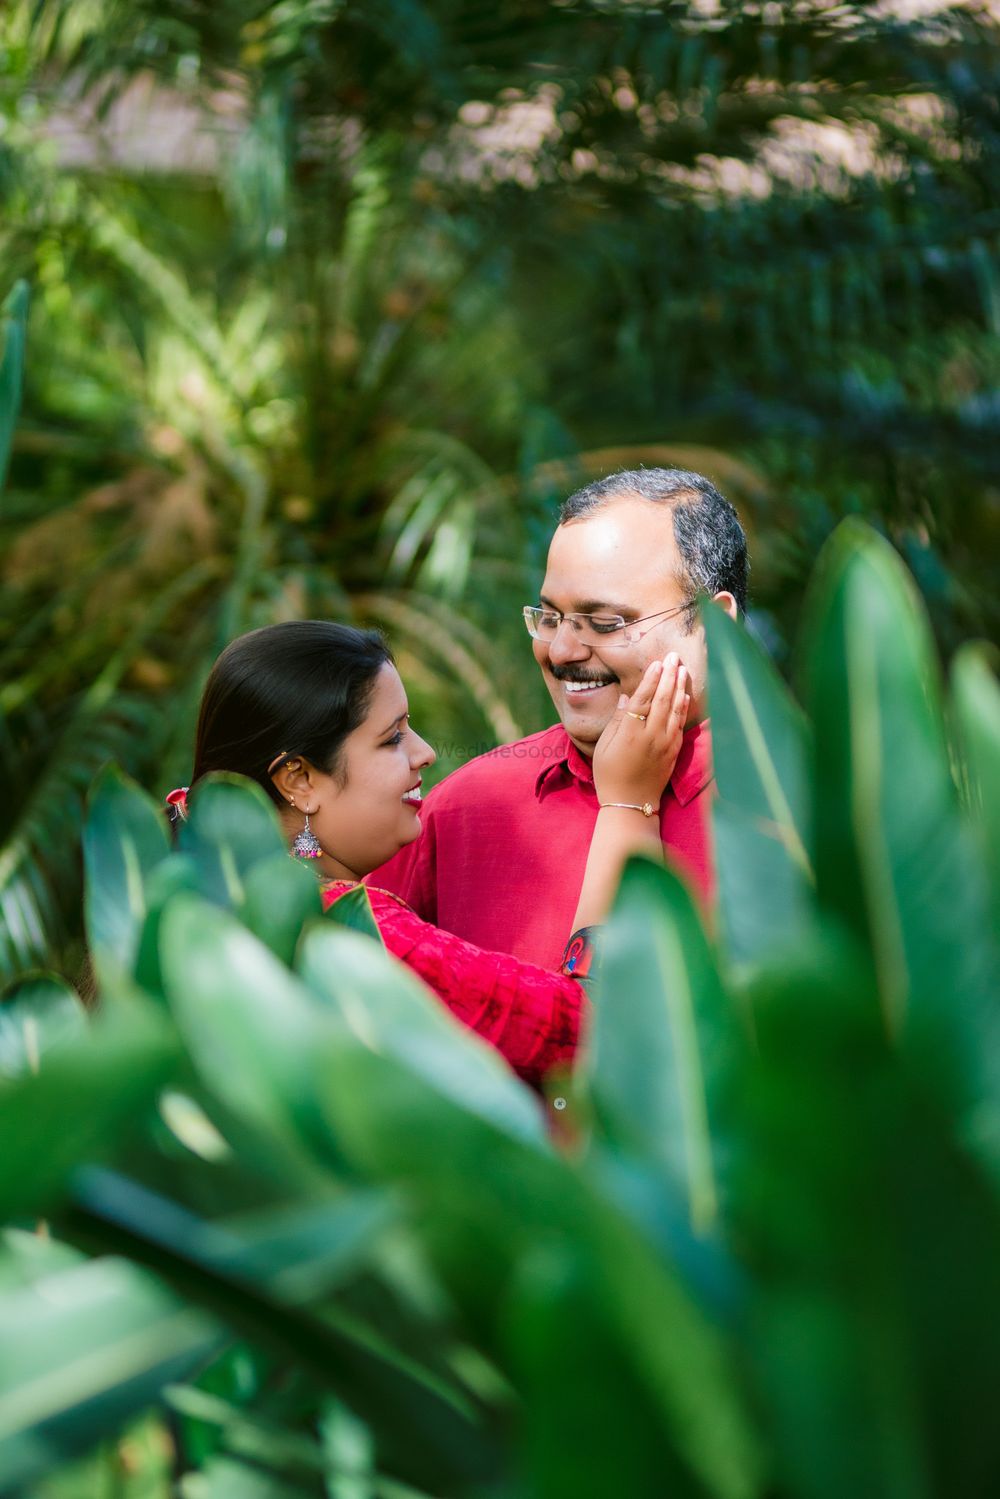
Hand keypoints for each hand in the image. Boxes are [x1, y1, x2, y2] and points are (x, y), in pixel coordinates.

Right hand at [591, 653, 689, 809]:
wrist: (631, 804)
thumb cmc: (610, 776)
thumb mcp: (603, 748)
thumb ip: (617, 720)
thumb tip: (627, 696)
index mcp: (630, 734)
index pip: (643, 700)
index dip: (651, 680)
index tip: (657, 663)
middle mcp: (651, 736)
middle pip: (663, 699)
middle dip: (669, 676)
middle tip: (673, 656)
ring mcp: (666, 744)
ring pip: (675, 709)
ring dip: (680, 687)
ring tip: (682, 668)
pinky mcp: (674, 751)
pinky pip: (680, 723)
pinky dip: (683, 707)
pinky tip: (684, 694)